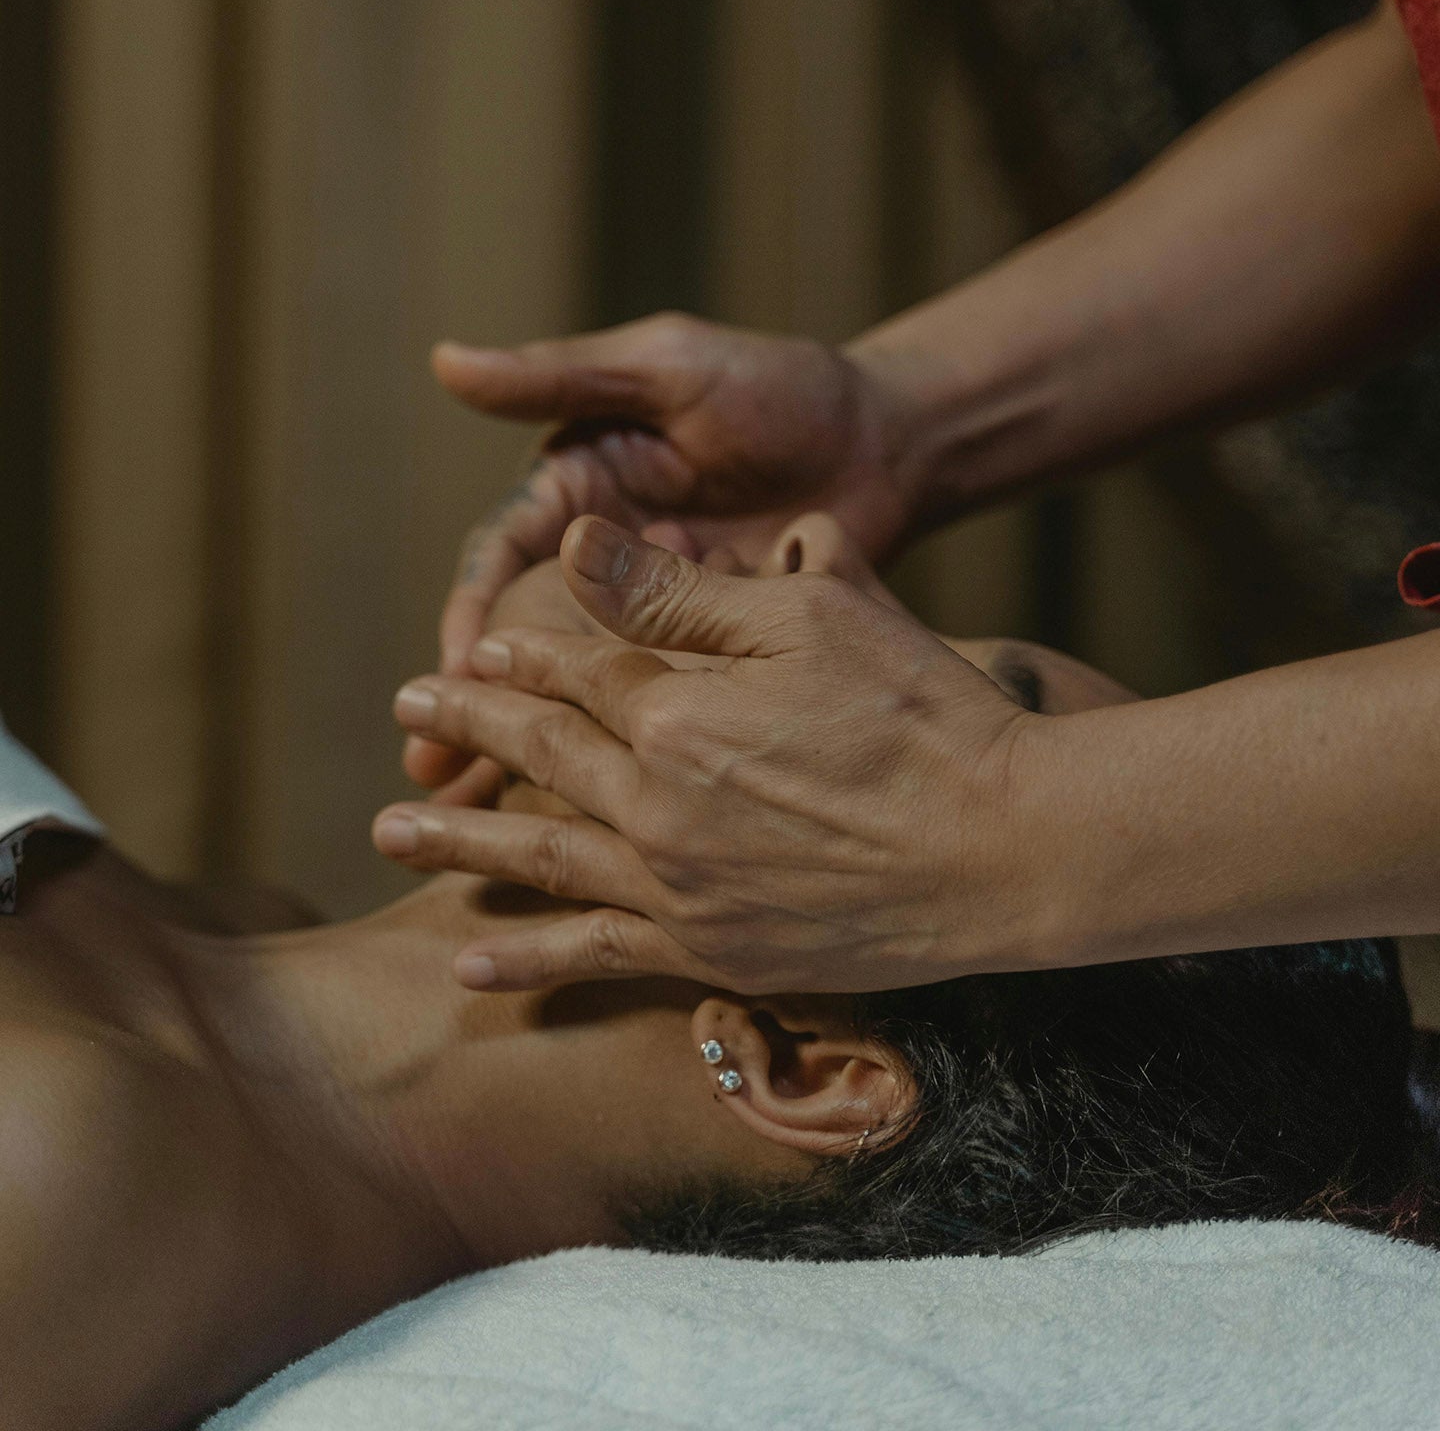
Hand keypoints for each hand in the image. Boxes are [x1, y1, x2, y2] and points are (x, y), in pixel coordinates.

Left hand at [379, 515, 1071, 995]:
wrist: (1009, 849)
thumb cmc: (924, 714)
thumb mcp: (810, 619)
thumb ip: (682, 595)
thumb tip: (575, 547)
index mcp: (677, 714)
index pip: (576, 673)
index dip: (524, 656)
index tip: (478, 651)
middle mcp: (658, 808)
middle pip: (540, 757)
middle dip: (469, 729)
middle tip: (407, 712)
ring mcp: (683, 890)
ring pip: (544, 860)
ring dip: (461, 844)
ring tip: (390, 833)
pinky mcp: (718, 953)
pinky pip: (600, 957)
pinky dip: (532, 961)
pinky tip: (474, 965)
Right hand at [404, 312, 923, 789]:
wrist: (895, 443)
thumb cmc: (781, 387)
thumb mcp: (669, 368)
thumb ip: (564, 374)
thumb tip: (447, 362)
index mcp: (580, 495)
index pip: (501, 563)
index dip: (470, 617)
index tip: (451, 676)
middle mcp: (608, 565)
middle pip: (525, 644)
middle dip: (483, 706)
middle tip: (432, 773)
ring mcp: (663, 620)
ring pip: (587, 693)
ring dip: (543, 748)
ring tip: (490, 819)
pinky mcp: (719, 660)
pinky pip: (666, 714)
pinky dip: (634, 760)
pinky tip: (605, 818)